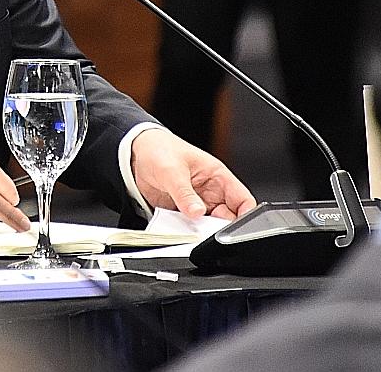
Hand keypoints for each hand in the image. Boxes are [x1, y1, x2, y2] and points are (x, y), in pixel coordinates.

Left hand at [130, 126, 256, 219]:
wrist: (134, 154)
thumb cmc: (159, 150)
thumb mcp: (172, 170)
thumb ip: (184, 193)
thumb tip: (197, 212)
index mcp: (218, 176)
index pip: (243, 199)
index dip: (246, 215)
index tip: (238, 229)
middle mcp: (211, 191)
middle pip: (228, 217)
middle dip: (221, 228)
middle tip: (206, 230)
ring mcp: (198, 203)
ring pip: (210, 225)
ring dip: (203, 231)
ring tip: (191, 229)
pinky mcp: (183, 211)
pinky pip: (191, 226)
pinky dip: (188, 231)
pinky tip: (179, 229)